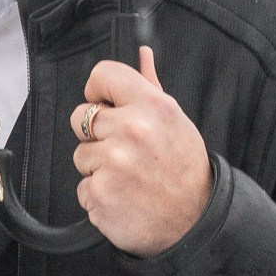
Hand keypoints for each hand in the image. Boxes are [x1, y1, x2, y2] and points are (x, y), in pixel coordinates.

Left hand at [71, 49, 213, 257]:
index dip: (99, 91)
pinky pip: (82, 187)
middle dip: (98, 135)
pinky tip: (124, 197)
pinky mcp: (99, 194)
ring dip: (98, 167)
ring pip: (80, 155)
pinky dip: (98, 195)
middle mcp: (131, 130)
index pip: (102, 75)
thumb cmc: (184, 169)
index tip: (107, 106)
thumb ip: (151, 86)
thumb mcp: (175, 121)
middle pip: (80, 117)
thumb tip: (142, 53)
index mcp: (151, 106)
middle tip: (127, 152)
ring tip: (129, 177)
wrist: (195, 222)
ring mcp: (113, 163)